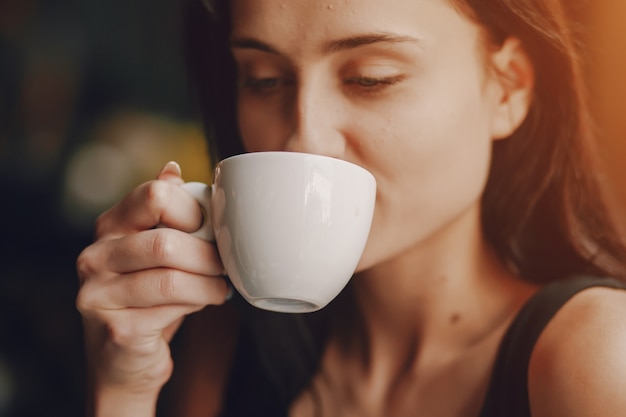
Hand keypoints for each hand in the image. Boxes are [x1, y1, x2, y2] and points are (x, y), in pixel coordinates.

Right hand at [76, 162, 229, 414]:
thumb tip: (172, 167)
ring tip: (220, 285)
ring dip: (209, 282)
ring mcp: (98, 293)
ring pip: (171, 277)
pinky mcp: (116, 327)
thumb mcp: (153, 251)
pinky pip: (172, 307)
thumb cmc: (148, 298)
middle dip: (207, 254)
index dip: (194, 210)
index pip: (155, 195)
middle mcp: (95, 256)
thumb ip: (162, 212)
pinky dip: (200, 301)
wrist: (124, 361)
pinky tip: (207, 301)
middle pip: (166, 240)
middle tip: (225, 263)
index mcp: (109, 226)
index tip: (211, 228)